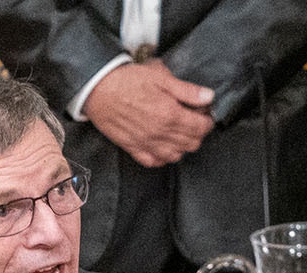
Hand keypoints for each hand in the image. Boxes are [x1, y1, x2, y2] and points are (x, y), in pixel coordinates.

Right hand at [83, 59, 214, 166]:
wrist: (98, 89)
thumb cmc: (126, 81)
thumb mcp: (160, 77)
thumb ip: (187, 90)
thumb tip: (208, 97)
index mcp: (170, 114)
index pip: (201, 127)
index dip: (208, 120)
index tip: (205, 114)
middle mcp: (160, 133)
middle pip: (191, 144)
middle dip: (198, 133)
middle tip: (194, 121)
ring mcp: (146, 143)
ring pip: (175, 156)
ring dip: (182, 146)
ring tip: (180, 133)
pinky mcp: (132, 148)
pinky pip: (153, 162)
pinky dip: (162, 157)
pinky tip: (163, 146)